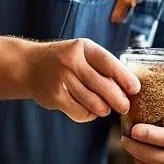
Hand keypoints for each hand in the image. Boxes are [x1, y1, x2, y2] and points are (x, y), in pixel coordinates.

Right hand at [26, 38, 140, 122]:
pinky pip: (80, 112)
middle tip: (124, 107)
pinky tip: (89, 110)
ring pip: (94, 103)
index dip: (125, 77)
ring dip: (103, 109)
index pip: (109, 63)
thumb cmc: (63, 60)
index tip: (135, 89)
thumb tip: (129, 87)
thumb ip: (101, 65)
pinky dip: (88, 115)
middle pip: (104, 86)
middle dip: (119, 100)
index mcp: (82, 47)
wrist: (28, 66)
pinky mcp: (55, 97)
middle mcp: (71, 61)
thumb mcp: (81, 52)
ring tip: (105, 108)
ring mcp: (62, 79)